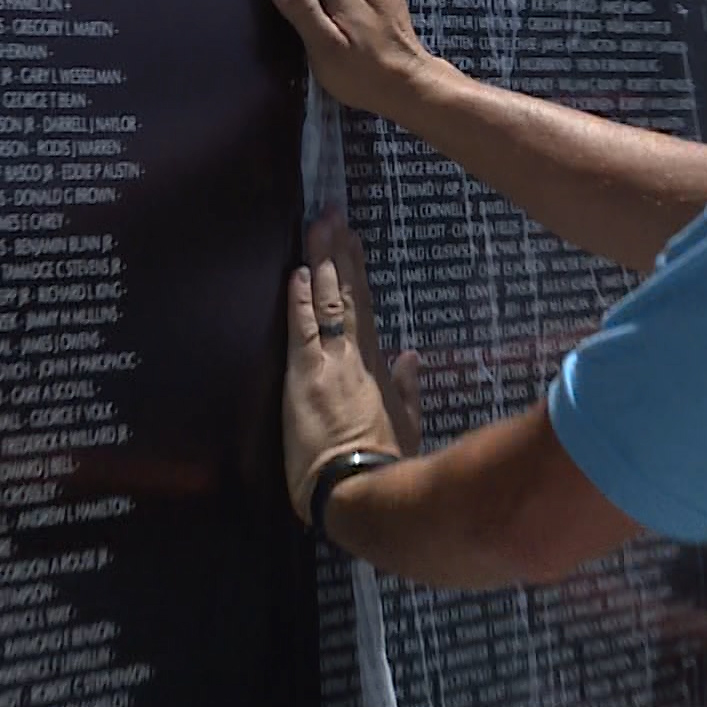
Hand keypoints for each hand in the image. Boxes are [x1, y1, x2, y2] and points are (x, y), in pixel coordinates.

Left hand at [283, 213, 421, 524]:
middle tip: (331, 214)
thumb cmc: (386, 465)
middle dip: (336, 252)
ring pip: (323, 302)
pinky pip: (302, 330)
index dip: (355, 271)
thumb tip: (411, 355)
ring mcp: (328, 364)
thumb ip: (408, 388)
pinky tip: (295, 272)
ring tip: (315, 226)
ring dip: (317, 262)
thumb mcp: (406, 425)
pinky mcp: (303, 378)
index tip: (351, 239)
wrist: (361, 492)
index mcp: (376, 366)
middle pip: (343, 294)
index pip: (363, 308)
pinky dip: (298, 300)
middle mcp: (353, 356)